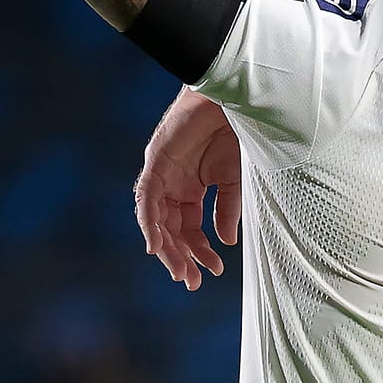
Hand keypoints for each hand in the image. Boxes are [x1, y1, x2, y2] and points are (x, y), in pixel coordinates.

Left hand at [134, 89, 242, 289]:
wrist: (232, 101)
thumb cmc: (235, 134)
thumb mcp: (235, 180)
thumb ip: (228, 210)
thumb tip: (225, 242)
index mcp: (193, 190)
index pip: (191, 229)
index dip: (201, 251)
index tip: (214, 271)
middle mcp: (174, 186)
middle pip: (172, 230)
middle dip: (182, 257)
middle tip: (193, 281)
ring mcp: (163, 176)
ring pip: (156, 221)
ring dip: (166, 248)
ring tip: (180, 270)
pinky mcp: (155, 164)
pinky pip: (147, 200)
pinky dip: (149, 224)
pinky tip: (156, 246)